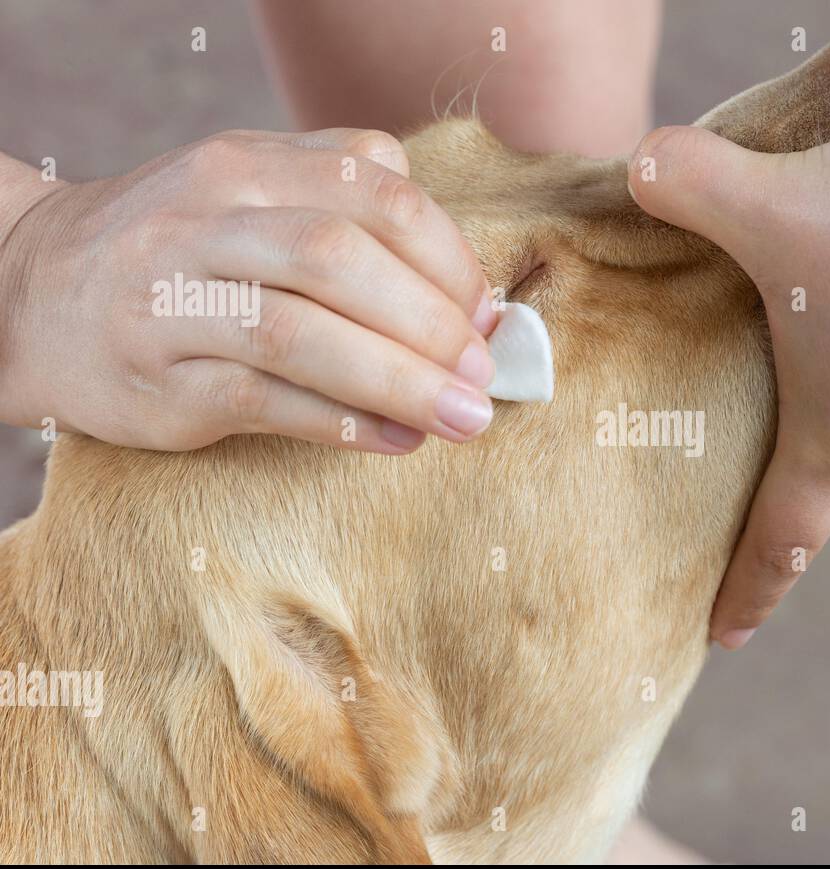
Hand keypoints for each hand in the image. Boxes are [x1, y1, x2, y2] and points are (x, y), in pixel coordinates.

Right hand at [0, 128, 497, 452]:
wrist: (32, 294)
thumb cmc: (180, 251)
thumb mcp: (251, 194)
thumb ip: (350, 206)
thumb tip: (470, 291)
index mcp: (247, 166)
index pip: (375, 193)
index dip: (449, 258)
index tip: (484, 314)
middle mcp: (204, 221)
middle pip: (340, 259)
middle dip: (431, 323)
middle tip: (481, 374)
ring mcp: (171, 300)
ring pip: (300, 332)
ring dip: (400, 381)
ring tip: (463, 418)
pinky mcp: (159, 381)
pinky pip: (263, 401)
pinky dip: (343, 423)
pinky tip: (397, 440)